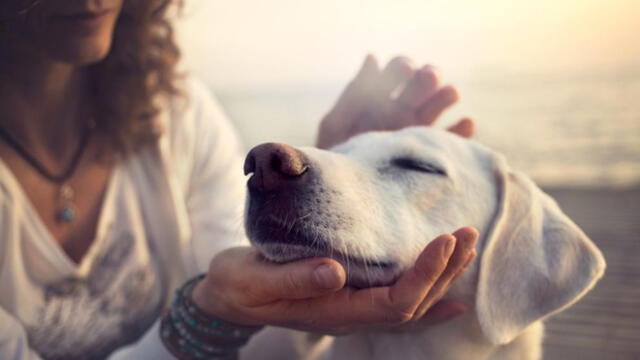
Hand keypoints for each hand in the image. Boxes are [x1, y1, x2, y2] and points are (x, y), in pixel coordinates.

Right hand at [192, 227, 477, 334]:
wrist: (227, 297)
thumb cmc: (238, 285)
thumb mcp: (255, 280)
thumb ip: (294, 279)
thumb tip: (335, 271)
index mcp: (333, 312)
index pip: (394, 302)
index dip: (424, 275)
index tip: (445, 240)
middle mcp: (350, 316)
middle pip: (413, 303)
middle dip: (444, 270)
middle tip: (467, 233)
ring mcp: (352, 310)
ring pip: (411, 303)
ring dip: (442, 277)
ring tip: (466, 247)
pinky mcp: (349, 297)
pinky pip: (398, 304)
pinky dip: (429, 299)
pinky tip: (452, 297)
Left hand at [316, 55, 474, 148]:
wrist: (344, 196)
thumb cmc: (335, 159)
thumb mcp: (336, 125)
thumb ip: (355, 93)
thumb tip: (373, 57)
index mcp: (379, 98)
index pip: (399, 70)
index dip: (404, 66)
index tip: (405, 70)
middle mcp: (402, 110)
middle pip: (424, 82)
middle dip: (428, 76)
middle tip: (427, 78)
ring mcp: (418, 131)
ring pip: (440, 104)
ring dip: (447, 95)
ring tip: (449, 94)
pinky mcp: (431, 154)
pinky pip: (453, 139)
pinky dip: (462, 130)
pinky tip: (465, 123)